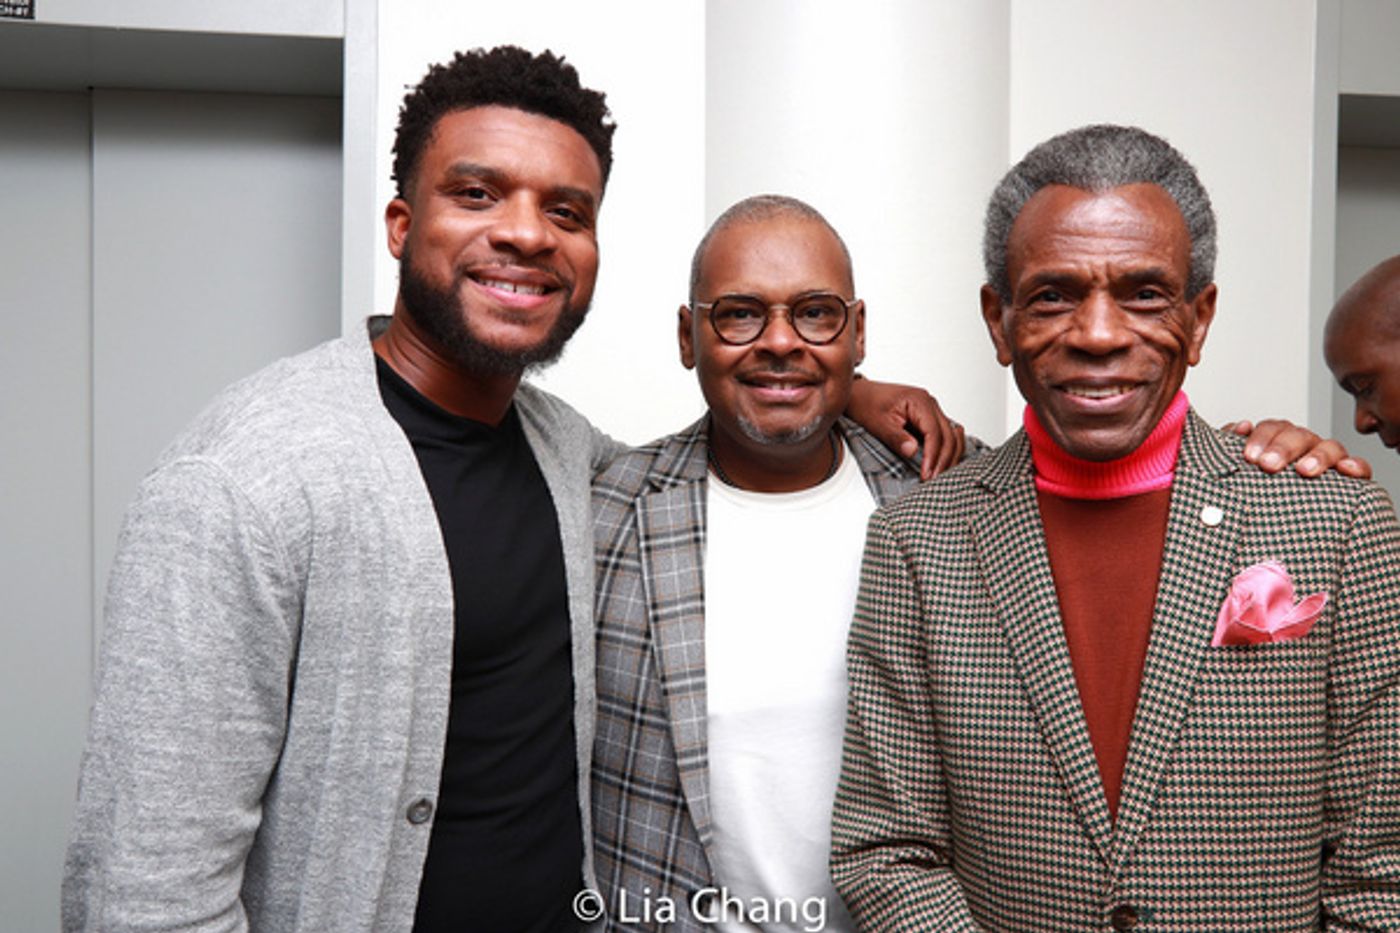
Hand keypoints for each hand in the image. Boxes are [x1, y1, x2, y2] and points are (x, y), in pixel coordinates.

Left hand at [847, 377, 964, 479]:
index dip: (933, 456)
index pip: (934, 432)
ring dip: (949, 457)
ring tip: (939, 475)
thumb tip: (913, 451)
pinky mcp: (928, 419)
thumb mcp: (877, 423)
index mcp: (919, 401)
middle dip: (944, 460)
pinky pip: (945, 435)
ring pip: (952, 436)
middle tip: (933, 479)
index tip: (926, 474)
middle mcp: (930, 404)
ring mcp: (931, 411)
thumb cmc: (866, 403)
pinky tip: (941, 463)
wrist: (859, 394)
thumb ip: (896, 437)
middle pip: (949, 435)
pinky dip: (946, 450)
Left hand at [1224, 419, 1371, 478]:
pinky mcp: (1348, 478)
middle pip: (1299, 435)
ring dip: (1317, 455)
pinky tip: (1346, 470)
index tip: (1249, 456)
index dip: (1261, 438)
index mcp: (1278, 440)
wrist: (1270, 520)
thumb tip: (1240, 427)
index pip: (1273, 428)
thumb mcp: (1239, 469)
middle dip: (1283, 448)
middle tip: (1268, 465)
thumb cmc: (1256, 489)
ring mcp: (1327, 460)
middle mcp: (1304, 447)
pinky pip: (1360, 468)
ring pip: (1329, 447)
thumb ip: (1232, 447)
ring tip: (1303, 471)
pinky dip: (1355, 466)